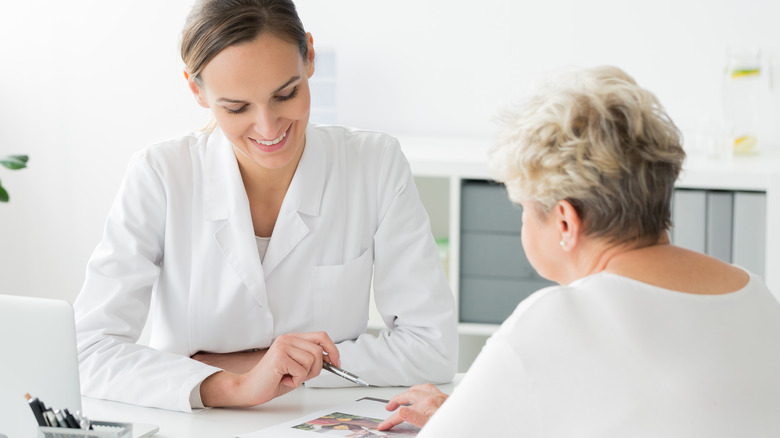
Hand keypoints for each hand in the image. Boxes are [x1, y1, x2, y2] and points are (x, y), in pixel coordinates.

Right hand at [200, 331, 339, 406]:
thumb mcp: (298, 368)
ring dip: (303, 375)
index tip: (336, 362)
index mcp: (292, 338)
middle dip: (315, 368)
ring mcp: (283, 346)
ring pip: (311, 361)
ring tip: (289, 377)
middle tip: (300, 376)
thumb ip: (311, 360)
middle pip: (318, 350)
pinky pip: (301, 371)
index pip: (321, 336)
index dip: (332, 349)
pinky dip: (296, 381)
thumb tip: (330, 358)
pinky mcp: (280, 357)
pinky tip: (283, 379)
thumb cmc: (273, 380)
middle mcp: (287, 339)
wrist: (250, 388)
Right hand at [376, 383, 447, 430]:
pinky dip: (422, 389)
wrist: (472, 423)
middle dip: (396, 401)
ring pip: (419, 389)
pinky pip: (431, 388)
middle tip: (388, 407)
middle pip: (408, 396)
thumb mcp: (430, 425)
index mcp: (427, 407)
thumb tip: (401, 413)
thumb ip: (415, 419)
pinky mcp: (446, 397)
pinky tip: (422, 391)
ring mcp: (440, 397)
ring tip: (402, 396)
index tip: (383, 426)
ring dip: (408, 392)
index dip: (390, 421)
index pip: (402, 415)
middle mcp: (433, 399)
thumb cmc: (453, 425)